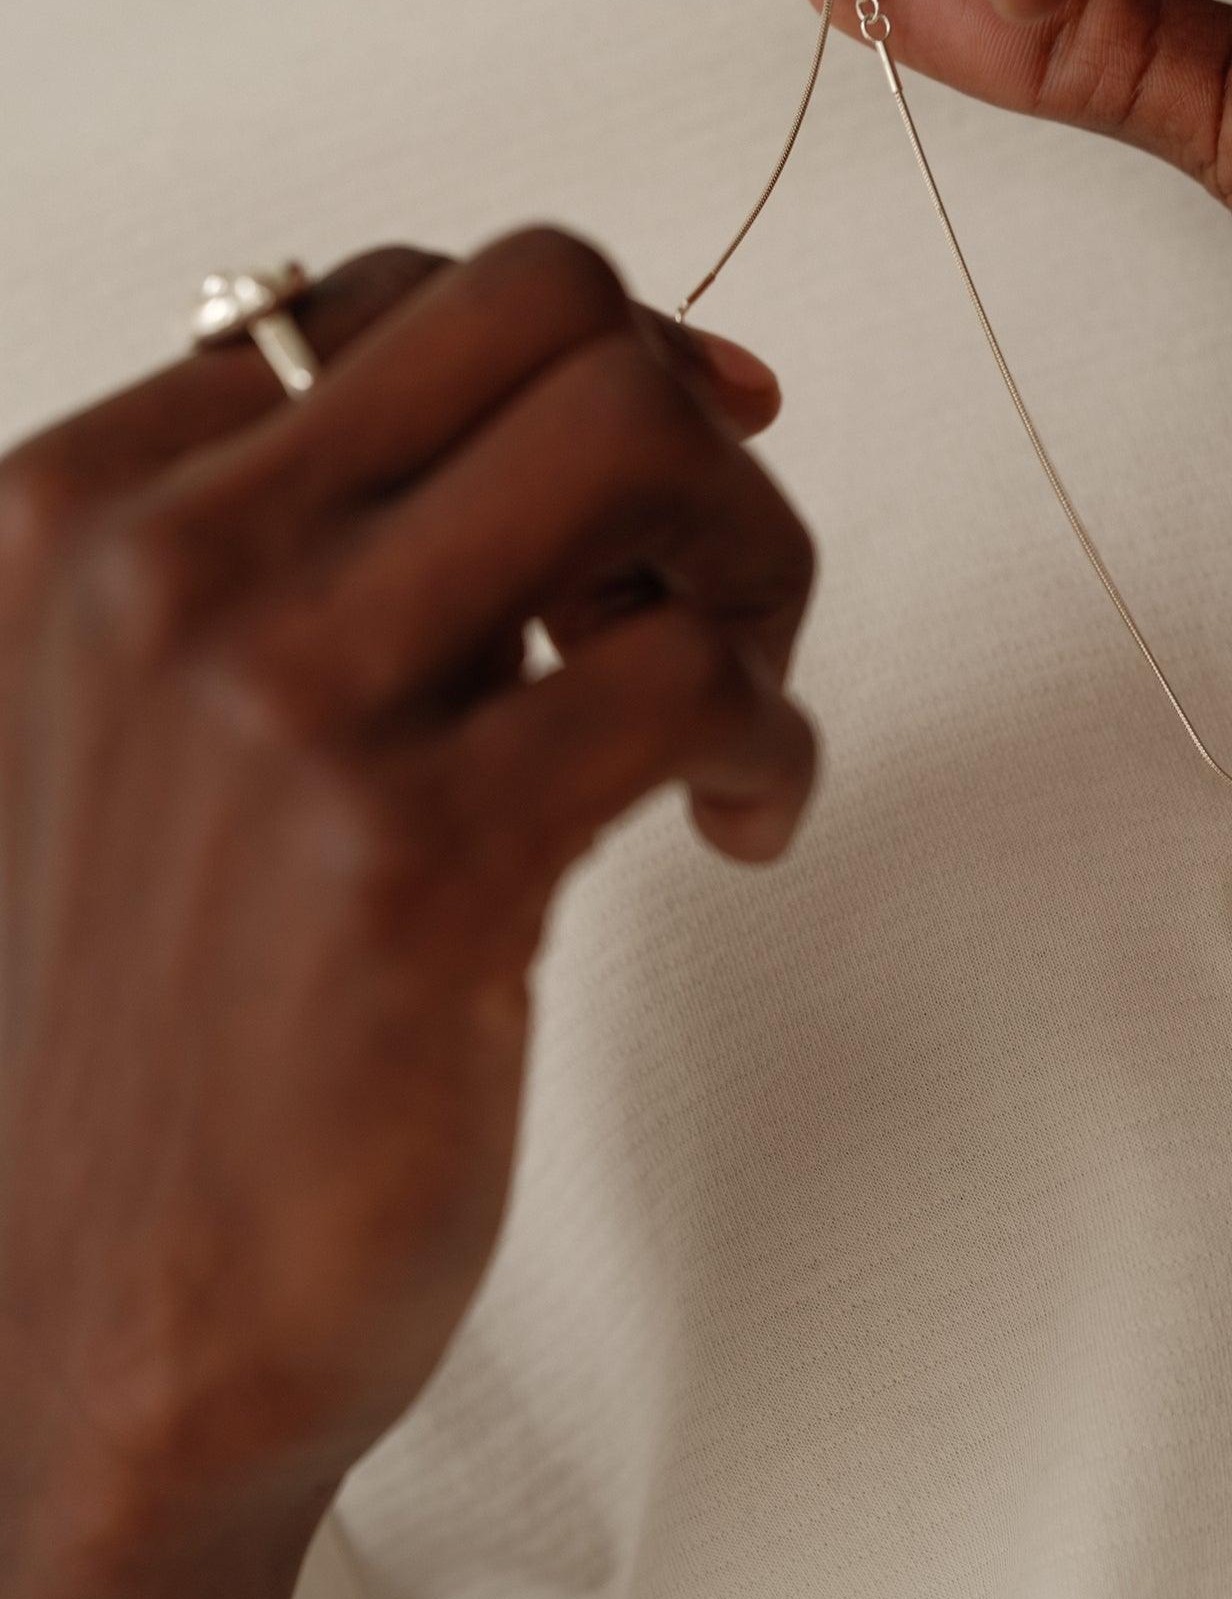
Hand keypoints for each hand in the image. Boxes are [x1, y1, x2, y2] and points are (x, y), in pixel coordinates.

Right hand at [0, 230, 815, 1534]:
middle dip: (693, 422)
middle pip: (552, 306)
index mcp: (87, 504)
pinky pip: (696, 674)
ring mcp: (279, 702)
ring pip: (641, 439)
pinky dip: (775, 733)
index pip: (413, 286)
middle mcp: (166, 566)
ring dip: (758, 555)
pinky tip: (742, 817)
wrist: (104, 1311)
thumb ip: (322, 535)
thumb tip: (614, 374)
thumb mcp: (164, 710)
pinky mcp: (411, 856)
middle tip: (718, 577)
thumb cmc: (186, 998)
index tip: (678, 453)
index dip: (592, 355)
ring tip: (740, 692)